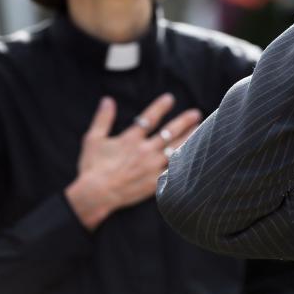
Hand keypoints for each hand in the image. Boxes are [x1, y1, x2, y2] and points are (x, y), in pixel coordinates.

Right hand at [64, 93, 201, 229]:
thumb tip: (107, 99)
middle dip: (184, 121)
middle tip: (196, 113)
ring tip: (201, 130)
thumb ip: (103, 119)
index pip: (149, 118)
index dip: (160, 107)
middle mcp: (145, 150)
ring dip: (189, 138)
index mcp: (131, 139)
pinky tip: (195, 157)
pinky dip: (185, 162)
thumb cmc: (92, 168)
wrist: (95, 195)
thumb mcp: (93, 139)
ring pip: (176, 149)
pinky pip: (174, 170)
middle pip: (169, 132)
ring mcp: (152, 166)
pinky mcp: (155, 181)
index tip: (170, 98)